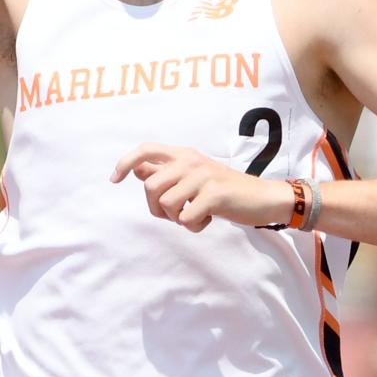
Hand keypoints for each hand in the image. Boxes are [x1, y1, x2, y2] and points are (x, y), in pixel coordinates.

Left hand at [111, 142, 292, 232]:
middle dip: (156, 208)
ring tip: (194, 216)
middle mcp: (191, 160)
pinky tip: (207, 220)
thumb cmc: (222, 190)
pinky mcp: (215, 194)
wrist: (261, 198)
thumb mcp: (192, 176)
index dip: (125, 163)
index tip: (114, 179)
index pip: (145, 150)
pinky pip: (185, 218)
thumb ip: (166, 172)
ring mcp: (203, 175)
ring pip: (165, 203)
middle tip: (175, 214)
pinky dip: (193, 226)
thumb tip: (138, 169)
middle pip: (150, 186)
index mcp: (183, 154)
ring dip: (176, 218)